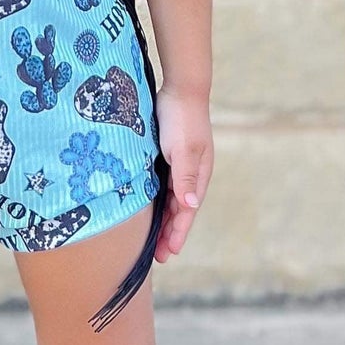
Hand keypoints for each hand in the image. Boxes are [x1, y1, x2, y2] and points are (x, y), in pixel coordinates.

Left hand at [150, 87, 213, 262]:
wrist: (180, 88)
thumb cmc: (182, 119)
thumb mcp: (183, 149)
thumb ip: (186, 177)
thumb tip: (190, 206)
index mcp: (198, 175)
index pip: (187, 211)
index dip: (178, 233)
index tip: (168, 253)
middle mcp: (190, 174)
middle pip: (179, 210)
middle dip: (170, 233)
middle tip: (158, 256)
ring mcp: (179, 165)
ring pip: (170, 199)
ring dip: (163, 219)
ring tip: (152, 239)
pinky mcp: (167, 156)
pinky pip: (161, 185)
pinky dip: (156, 200)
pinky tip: (146, 208)